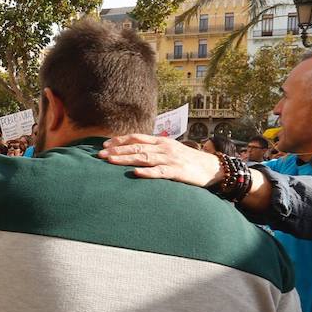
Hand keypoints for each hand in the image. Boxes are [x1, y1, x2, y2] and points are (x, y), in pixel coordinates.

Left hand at [98, 133, 222, 186]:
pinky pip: (160, 172)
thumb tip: (135, 151)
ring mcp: (170, 159)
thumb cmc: (188, 160)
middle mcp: (164, 148)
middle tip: (100, 154)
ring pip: (144, 158)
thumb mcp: (170, 150)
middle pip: (136, 147)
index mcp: (161, 141)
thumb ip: (154, 149)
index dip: (119, 140)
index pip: (136, 138)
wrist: (212, 167)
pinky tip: (136, 173)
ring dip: (125, 159)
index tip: (104, 144)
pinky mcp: (177, 172)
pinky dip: (147, 172)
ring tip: (110, 160)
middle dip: (116, 150)